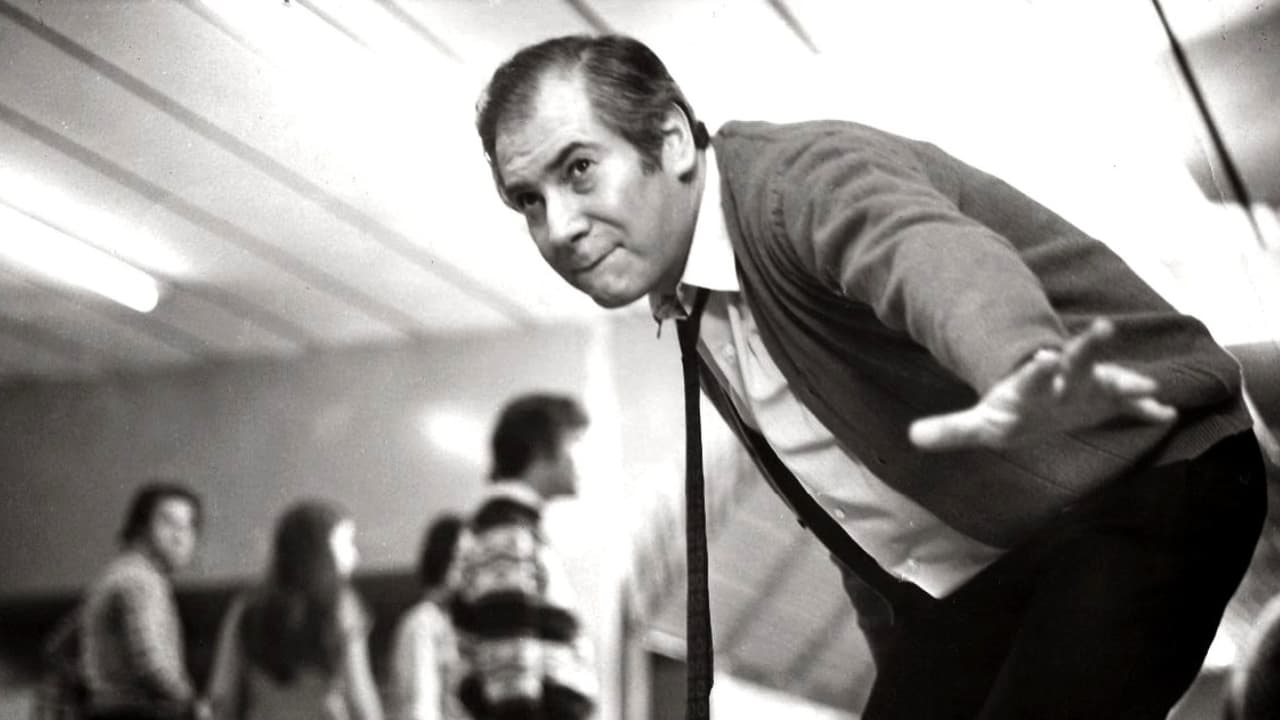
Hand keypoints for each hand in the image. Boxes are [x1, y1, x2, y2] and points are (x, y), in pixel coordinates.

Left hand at [909, 318, 1176, 450]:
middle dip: (1087, 348)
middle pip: (1077, 361)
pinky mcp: (1108, 400)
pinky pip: (1130, 403)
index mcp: (1033, 387)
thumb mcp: (983, 424)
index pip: (1033, 376)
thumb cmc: (1014, 410)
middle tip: (1103, 326)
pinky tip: (1165, 413)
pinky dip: (1146, 408)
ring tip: (1149, 385)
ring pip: (1111, 376)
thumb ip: (951, 429)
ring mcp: (1090, 388)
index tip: (1044, 357)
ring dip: (1128, 380)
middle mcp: (1064, 382)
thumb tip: (912, 438)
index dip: (1037, 370)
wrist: (1041, 399)